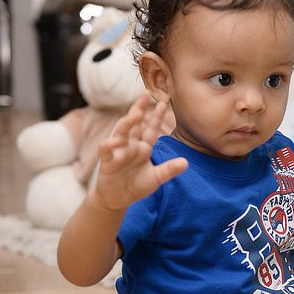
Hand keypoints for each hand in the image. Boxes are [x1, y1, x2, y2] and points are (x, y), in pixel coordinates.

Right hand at [92, 93, 187, 211]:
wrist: (117, 200)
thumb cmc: (136, 186)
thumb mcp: (156, 178)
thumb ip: (169, 170)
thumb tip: (186, 162)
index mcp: (143, 147)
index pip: (151, 129)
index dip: (157, 117)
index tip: (164, 103)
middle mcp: (131, 145)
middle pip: (135, 124)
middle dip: (139, 109)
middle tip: (146, 94)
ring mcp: (118, 152)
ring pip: (121, 132)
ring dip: (127, 123)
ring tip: (135, 114)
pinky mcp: (107, 161)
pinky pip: (106, 150)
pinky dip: (109, 145)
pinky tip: (113, 141)